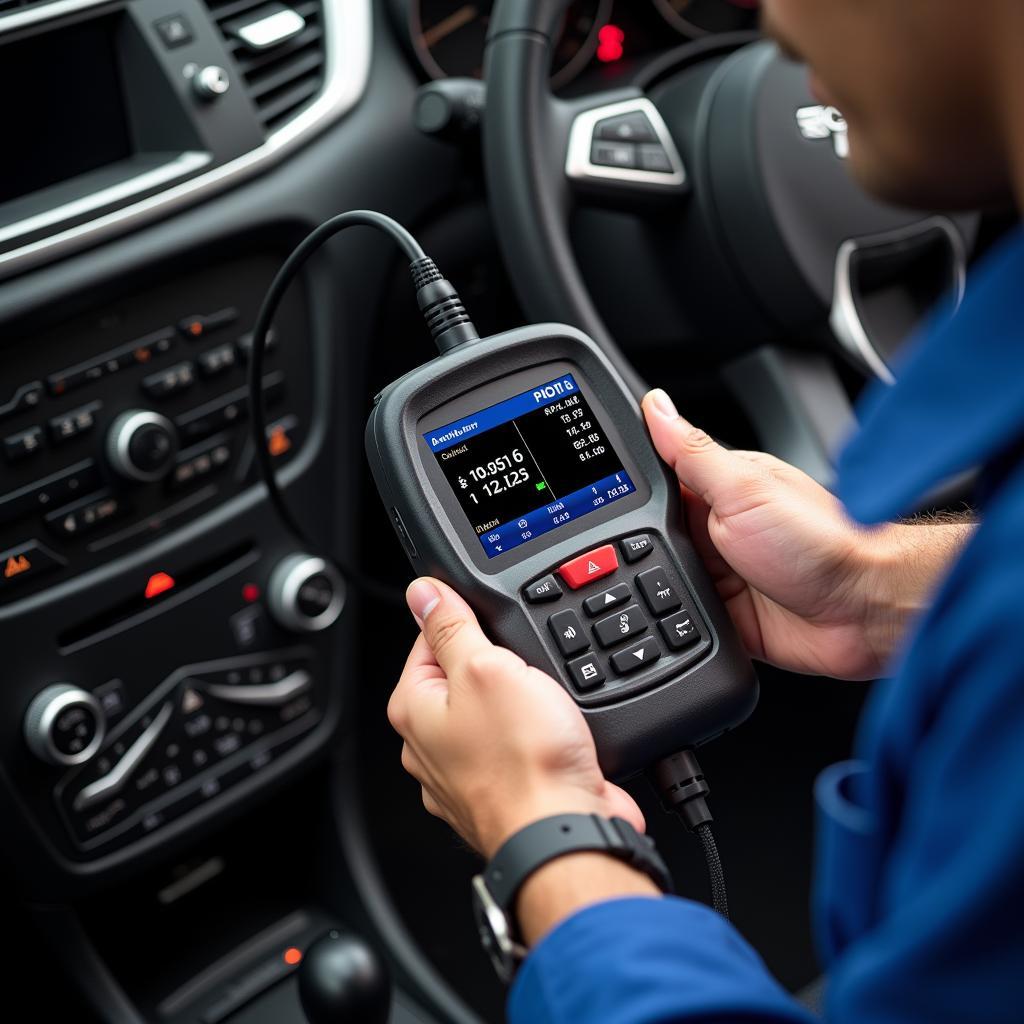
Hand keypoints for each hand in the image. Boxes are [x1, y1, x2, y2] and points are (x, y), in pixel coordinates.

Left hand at [388, 579, 644, 858]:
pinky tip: (552, 739)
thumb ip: (452, 626)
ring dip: (520, 705)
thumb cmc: (524, 762)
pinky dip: (534, 740)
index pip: (428, 639)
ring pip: (493, 714)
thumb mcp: (487, 666)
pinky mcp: (501, 794)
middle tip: (526, 671)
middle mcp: (429, 746)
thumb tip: (423, 593)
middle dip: (498, 667)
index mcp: (413, 708)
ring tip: (543, 709)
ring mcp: (463, 776)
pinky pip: (516, 749)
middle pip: (462, 678)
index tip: (494, 626)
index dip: (467, 623)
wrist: (565, 831)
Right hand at [642, 389, 972, 679]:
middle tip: (634, 549)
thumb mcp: (744, 488)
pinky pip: (676, 616)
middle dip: (631, 544)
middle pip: (645, 533)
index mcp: (718, 486)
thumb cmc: (824, 540)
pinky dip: (668, 618)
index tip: (592, 491)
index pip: (654, 477)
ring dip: (651, 585)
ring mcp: (718, 573)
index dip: (623, 483)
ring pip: (655, 578)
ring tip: (662, 584)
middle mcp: (716, 528)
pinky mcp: (721, 614)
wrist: (865, 611)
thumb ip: (692, 453)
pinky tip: (669, 616)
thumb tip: (655, 406)